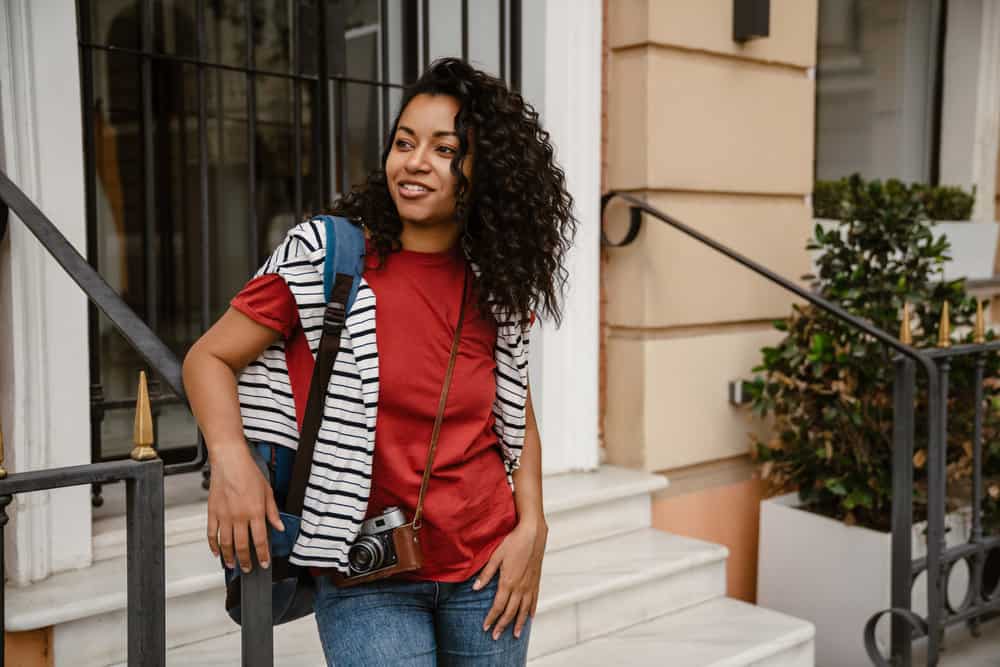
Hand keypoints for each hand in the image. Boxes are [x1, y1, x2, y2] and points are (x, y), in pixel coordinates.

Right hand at [206, 444, 283, 572]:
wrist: (230, 461)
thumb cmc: (249, 472)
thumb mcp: (268, 492)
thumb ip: (273, 512)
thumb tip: (279, 526)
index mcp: (255, 512)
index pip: (260, 540)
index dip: (262, 554)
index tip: (264, 563)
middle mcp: (239, 516)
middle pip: (242, 546)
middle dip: (246, 561)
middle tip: (249, 568)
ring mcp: (224, 516)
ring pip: (226, 543)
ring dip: (230, 557)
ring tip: (233, 565)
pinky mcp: (213, 512)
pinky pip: (212, 534)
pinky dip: (214, 545)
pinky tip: (217, 552)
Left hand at [474, 517, 547, 639]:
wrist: (533, 534)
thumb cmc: (513, 542)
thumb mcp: (496, 556)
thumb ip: (486, 574)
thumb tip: (475, 588)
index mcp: (508, 582)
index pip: (498, 606)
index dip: (491, 618)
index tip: (485, 627)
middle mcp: (520, 587)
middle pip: (511, 612)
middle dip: (502, 625)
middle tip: (496, 637)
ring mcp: (529, 585)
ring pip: (524, 610)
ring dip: (519, 623)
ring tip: (515, 635)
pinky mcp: (536, 581)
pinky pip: (534, 600)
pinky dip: (531, 611)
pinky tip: (529, 618)